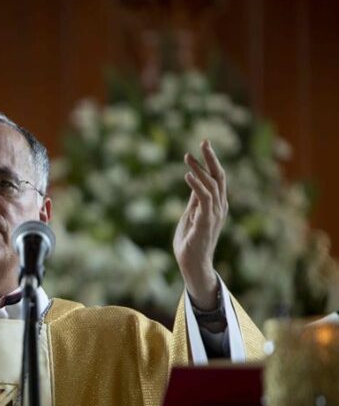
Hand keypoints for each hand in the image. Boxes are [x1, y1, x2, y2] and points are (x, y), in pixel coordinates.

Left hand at [173, 141, 226, 309]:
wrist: (192, 265)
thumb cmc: (190, 242)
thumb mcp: (190, 215)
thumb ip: (194, 200)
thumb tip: (193, 181)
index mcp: (216, 205)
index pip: (217, 178)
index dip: (211, 161)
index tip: (203, 145)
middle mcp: (219, 208)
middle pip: (219, 177)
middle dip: (211, 158)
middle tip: (204, 141)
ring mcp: (214, 215)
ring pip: (211, 186)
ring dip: (199, 169)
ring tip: (187, 156)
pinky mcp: (206, 222)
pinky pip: (204, 200)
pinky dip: (196, 186)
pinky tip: (187, 175)